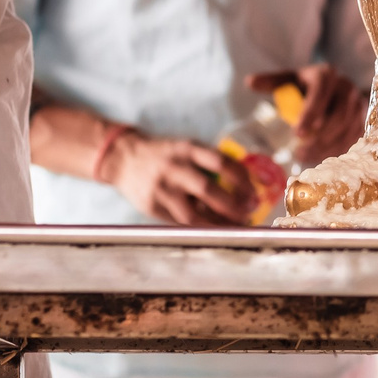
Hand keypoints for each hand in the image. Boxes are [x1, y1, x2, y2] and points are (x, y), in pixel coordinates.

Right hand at [100, 130, 259, 227]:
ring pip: (193, 215)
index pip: (221, 162)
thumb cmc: (165, 155)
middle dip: (233, 205)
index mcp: (187, 149)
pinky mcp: (152, 207)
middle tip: (249, 211)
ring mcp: (161, 190)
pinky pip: (180, 223)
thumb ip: (209, 162)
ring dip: (218, 224)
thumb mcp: (186, 148)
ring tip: (236, 227)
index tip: (255, 190)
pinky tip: (215, 230)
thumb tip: (245, 184)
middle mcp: (173, 168)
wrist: (123, 158)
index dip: (242, 178)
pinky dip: (200, 228)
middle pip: (208, 190)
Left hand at [249, 66, 366, 166]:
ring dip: (326, 147)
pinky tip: (319, 156)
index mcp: (326, 74)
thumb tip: (249, 82)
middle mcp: (346, 88)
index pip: (320, 94)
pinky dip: (336, 150)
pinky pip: (353, 138)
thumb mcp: (288, 80)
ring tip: (305, 155)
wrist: (332, 88)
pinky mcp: (363, 120)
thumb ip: (271, 82)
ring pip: (347, 130)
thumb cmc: (304, 85)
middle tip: (300, 150)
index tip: (297, 133)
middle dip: (319, 137)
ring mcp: (358, 104)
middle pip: (339, 116)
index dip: (310, 115)